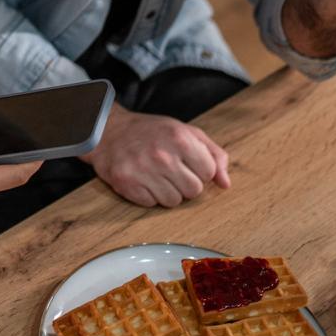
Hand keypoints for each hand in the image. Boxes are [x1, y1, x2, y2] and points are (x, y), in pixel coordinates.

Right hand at [81, 102, 228, 207]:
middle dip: (186, 182)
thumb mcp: (186, 131)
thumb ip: (213, 154)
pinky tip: (143, 178)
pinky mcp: (127, 184)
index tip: (187, 162)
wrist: (110, 130)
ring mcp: (143, 170)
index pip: (209, 173)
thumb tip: (225, 183)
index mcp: (180, 138)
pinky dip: (150, 195)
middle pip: (194, 191)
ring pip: (174, 201)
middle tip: (171, 168)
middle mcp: (162, 155)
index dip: (200, 169)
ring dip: (168, 191)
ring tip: (156, 173)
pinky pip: (152, 205)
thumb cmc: (152, 131)